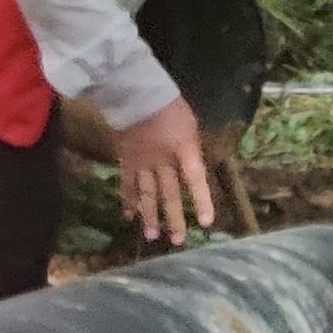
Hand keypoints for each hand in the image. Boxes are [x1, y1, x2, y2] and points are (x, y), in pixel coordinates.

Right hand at [114, 95, 219, 247]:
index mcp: (184, 148)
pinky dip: (128, 201)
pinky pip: (127, 184)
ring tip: (152, 236)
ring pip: (147, 194)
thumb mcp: (190, 125)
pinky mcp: (126, 160)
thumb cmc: (169, 107)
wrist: (136, 93)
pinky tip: (129, 216)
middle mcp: (163, 160)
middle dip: (174, 218)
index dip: (201, 200)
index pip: (195, 178)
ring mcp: (142, 162)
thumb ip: (191, 150)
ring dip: (149, 216)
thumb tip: (192, 171)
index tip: (206, 222)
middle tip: (178, 240)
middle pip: (169, 193)